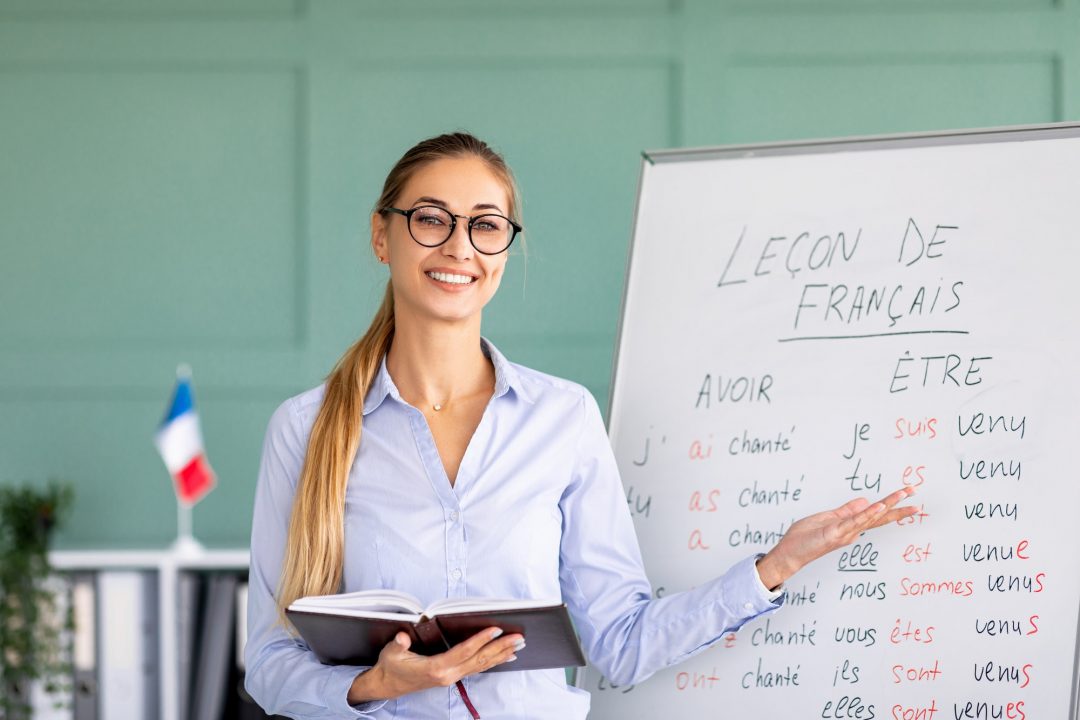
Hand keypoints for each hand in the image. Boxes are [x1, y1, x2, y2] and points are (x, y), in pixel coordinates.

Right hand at [347, 627, 523, 704]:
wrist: (387, 685)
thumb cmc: (391, 666)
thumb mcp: (391, 653)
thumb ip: (398, 645)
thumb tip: (403, 637)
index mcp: (436, 668)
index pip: (463, 652)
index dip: (480, 640)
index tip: (496, 630)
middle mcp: (448, 675)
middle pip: (479, 660)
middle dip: (500, 648)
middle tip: (519, 637)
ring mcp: (452, 677)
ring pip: (481, 666)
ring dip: (501, 654)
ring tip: (519, 645)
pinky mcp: (453, 677)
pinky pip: (477, 669)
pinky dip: (493, 661)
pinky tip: (505, 656)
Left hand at [755, 487, 917, 589]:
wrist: (790, 553)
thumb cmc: (805, 537)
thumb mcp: (827, 518)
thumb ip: (846, 510)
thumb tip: (865, 500)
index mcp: (851, 526)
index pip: (875, 513)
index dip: (891, 504)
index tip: (907, 494)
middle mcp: (852, 531)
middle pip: (879, 516)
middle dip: (898, 506)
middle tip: (916, 494)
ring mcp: (845, 532)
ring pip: (870, 517)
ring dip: (887, 505)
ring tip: (903, 495)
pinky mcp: (834, 533)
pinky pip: (853, 522)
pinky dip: (867, 514)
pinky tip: (879, 506)